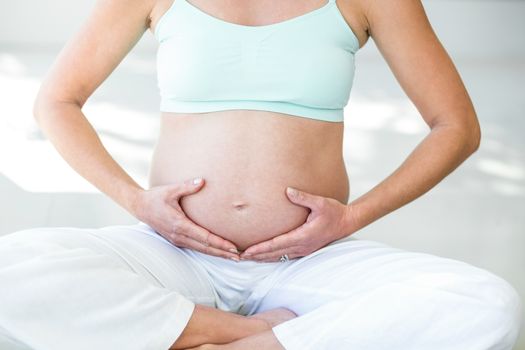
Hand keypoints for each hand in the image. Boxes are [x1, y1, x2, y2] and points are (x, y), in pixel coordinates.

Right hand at [134, 178, 239, 259]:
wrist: (140, 206)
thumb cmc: (156, 197)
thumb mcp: (170, 190)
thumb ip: (187, 186)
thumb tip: (202, 181)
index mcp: (180, 225)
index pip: (205, 237)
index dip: (220, 243)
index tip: (233, 247)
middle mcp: (179, 236)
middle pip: (205, 248)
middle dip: (223, 253)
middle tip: (239, 257)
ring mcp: (177, 240)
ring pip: (201, 250)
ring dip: (217, 254)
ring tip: (232, 257)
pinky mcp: (177, 240)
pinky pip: (196, 247)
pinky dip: (208, 251)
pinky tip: (218, 252)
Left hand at [240, 187, 355, 261]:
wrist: (346, 222)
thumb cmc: (334, 211)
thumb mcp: (320, 202)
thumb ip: (303, 197)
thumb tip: (288, 190)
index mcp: (303, 236)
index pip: (277, 244)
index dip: (261, 248)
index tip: (247, 251)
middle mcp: (302, 246)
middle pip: (275, 254)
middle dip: (257, 256)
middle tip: (240, 257)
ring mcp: (304, 250)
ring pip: (280, 257)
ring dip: (264, 258)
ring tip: (249, 259)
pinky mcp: (305, 250)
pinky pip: (286, 256)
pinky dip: (274, 257)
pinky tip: (265, 257)